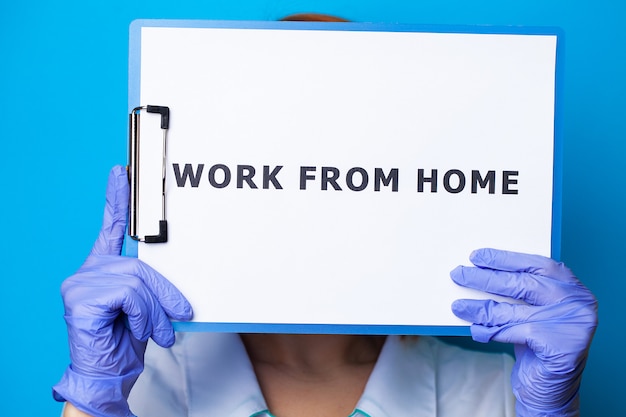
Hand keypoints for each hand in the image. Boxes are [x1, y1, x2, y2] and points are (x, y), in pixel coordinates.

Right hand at [53, 166, 192, 416]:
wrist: (108, 376)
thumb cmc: (126, 343)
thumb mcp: (149, 309)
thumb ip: (154, 287)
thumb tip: (178, 287)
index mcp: (103, 270)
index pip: (112, 228)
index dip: (118, 199)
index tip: (122, 172)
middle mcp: (88, 272)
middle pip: (140, 265)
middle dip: (166, 294)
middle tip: (181, 315)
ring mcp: (80, 284)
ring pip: (138, 280)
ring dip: (158, 310)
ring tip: (161, 332)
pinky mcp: (80, 298)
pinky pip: (130, 293)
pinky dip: (146, 314)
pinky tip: (141, 329)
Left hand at [450, 248, 596, 416]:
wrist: (550, 390)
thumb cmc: (538, 346)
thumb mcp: (531, 314)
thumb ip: (517, 294)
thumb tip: (479, 272)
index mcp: (573, 288)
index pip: (536, 264)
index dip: (505, 259)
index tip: (477, 257)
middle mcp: (578, 304)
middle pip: (523, 284)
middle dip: (485, 279)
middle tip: (459, 274)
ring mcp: (572, 325)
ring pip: (514, 310)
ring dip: (480, 307)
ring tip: (458, 306)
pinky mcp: (561, 347)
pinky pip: (514, 333)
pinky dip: (491, 331)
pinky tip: (476, 330)